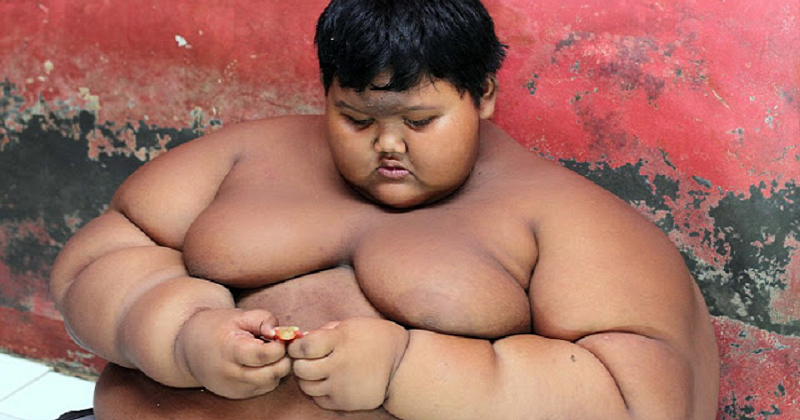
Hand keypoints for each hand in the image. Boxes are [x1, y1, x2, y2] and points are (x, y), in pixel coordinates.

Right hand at [175, 308, 290, 398]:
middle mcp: (231, 374)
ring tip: (266, 353)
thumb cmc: (217, 328)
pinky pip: (264, 389)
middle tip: (275, 344)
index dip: (279, 345)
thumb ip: (264, 319)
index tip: (277, 336)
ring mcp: (234, 388)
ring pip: (271, 383)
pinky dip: (269, 376)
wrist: (190, 348)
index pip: (265, 355)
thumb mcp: (239, 315)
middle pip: (272, 373)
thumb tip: (281, 333)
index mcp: (230, 350)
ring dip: (277, 368)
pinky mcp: (237, 395)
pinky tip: (260, 363)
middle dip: (282, 358)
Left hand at [288, 317, 408, 410]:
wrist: (402, 367)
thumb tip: (303, 338)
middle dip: (299, 362)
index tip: (301, 345)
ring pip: (307, 387)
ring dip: (307, 378)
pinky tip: (327, 382)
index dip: (297, 346)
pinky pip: (318, 400)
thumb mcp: (353, 325)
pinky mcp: (344, 402)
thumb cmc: (378, 340)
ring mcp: (341, 386)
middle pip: (301, 369)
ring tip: (317, 370)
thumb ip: (328, 331)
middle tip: (306, 358)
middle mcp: (339, 365)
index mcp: (341, 341)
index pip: (304, 347)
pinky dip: (318, 391)